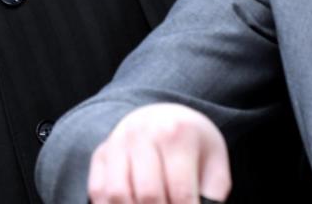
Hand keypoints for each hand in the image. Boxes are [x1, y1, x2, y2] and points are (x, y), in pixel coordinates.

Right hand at [87, 103, 230, 203]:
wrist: (165, 116)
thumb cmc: (192, 146)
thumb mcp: (214, 163)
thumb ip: (212, 194)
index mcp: (177, 134)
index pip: (181, 192)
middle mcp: (142, 132)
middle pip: (148, 195)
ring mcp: (117, 141)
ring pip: (118, 194)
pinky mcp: (101, 153)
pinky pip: (98, 191)